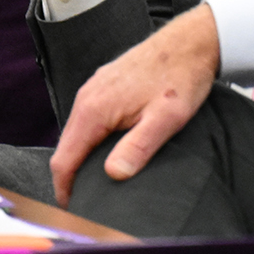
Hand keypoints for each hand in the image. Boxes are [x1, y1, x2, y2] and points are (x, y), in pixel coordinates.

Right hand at [50, 5, 220, 206]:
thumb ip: (137, 147)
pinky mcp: (103, 86)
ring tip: (96, 184)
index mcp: (94, 109)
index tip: (74, 211)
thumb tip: (113, 174)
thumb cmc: (180, 78)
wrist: (189, 42)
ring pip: (76, 133)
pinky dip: (89, 141)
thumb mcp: (165, 120)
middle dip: (71, 177)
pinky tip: (107, 153)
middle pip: (66, 147)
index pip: (64, 159)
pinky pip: (86, 120)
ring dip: (80, 159)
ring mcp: (93, 89)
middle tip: (86, 204)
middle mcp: (86, 97)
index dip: (65, 189)